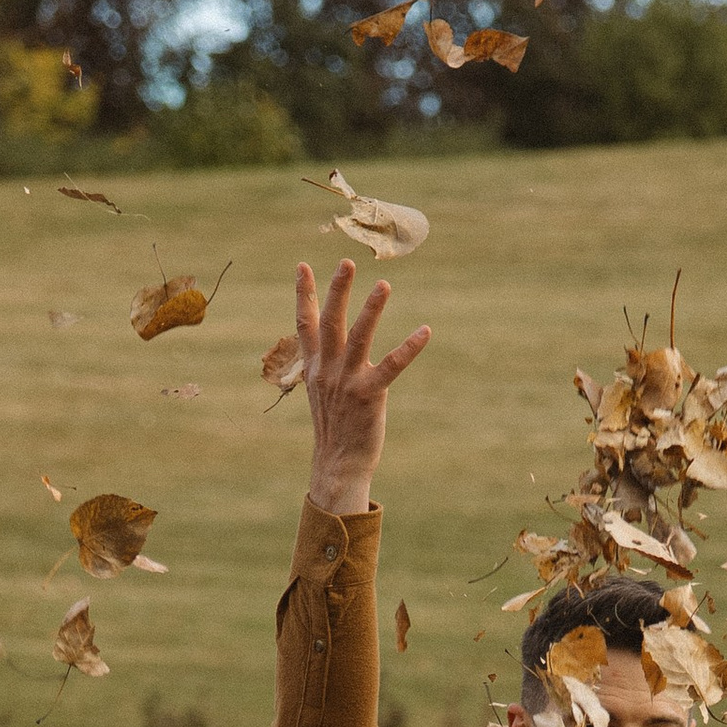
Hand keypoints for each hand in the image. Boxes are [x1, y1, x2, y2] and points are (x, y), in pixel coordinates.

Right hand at [298, 258, 430, 516]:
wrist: (338, 465)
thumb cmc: (335, 428)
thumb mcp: (322, 392)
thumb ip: (325, 366)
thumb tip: (325, 345)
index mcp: (315, 367)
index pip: (305, 324)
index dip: (304, 294)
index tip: (302, 266)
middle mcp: (327, 370)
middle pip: (330, 322)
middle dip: (337, 290)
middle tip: (347, 261)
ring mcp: (347, 382)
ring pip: (358, 337)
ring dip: (371, 309)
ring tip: (384, 284)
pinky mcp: (368, 396)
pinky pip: (391, 366)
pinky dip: (409, 348)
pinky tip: (424, 331)